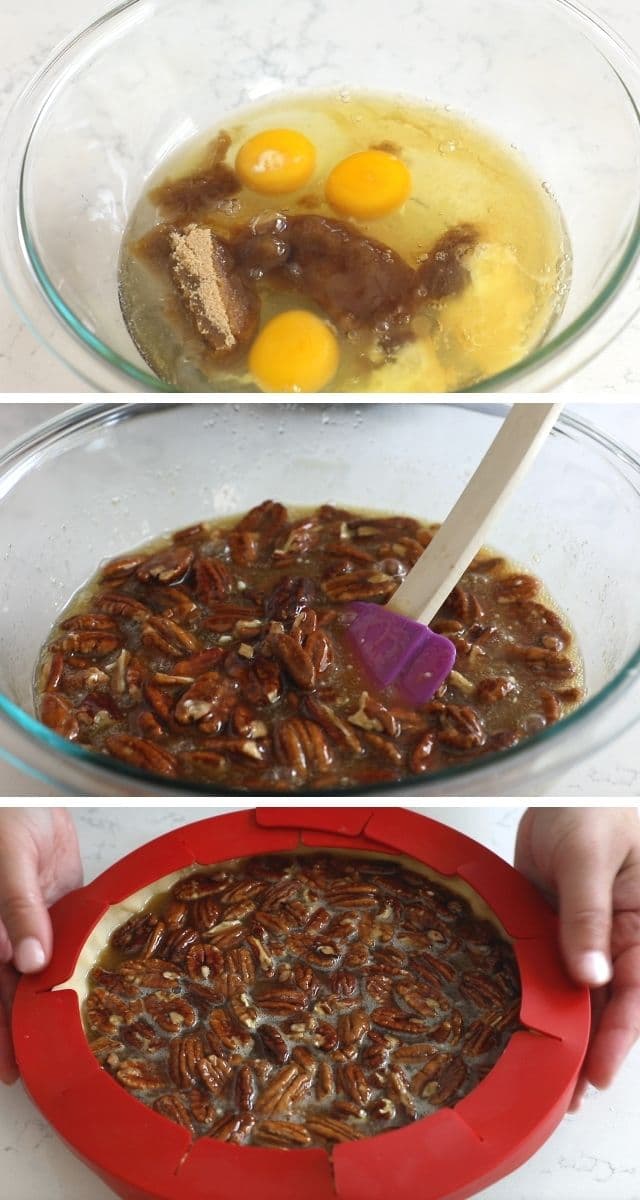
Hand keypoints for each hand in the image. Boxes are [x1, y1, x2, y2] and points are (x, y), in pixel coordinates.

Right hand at [0, 809, 81, 1083]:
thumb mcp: (9, 859)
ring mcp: (31, 925)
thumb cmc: (8, 817)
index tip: (9, 1065)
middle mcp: (4, 935)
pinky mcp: (58, 910)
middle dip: (19, 1031)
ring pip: (38, 975)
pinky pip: (66, 943)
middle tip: (36, 1072)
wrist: (35, 791)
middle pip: (8, 991)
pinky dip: (73, 966)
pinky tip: (89, 993)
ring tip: (65, 1045)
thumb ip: (16, 907)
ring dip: (47, 1006)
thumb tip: (27, 962)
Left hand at [515, 807, 639, 1109]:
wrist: (556, 786)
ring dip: (564, 1032)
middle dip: (589, 1050)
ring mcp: (585, 937)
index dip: (618, 1036)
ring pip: (578, 994)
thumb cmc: (589, 808)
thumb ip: (588, 913)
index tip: (597, 1074)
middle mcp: (617, 939)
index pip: (635, 992)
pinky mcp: (554, 930)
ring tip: (542, 1078)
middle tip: (562, 1097)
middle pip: (608, 1003)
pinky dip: (539, 998)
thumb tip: (590, 973)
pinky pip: (548, 969)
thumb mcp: (589, 855)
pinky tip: (522, 1025)